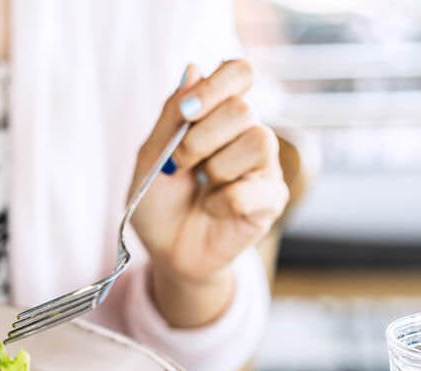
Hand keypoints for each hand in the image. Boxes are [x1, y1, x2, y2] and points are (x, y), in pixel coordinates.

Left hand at [130, 60, 288, 326]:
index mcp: (218, 114)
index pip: (238, 73)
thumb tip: (193, 68)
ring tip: (202, 185)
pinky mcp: (272, 200)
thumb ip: (171, 115)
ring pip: (259, 140)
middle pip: (244, 109)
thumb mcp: (151, 156)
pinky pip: (253, 189)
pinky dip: (223, 201)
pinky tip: (213, 208)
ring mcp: (264, 166)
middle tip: (181, 164)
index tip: (186, 111)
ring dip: (216, 167)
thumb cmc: (158, 202)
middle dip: (200, 139)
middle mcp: (247, 133)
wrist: (166, 250)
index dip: (216, 85)